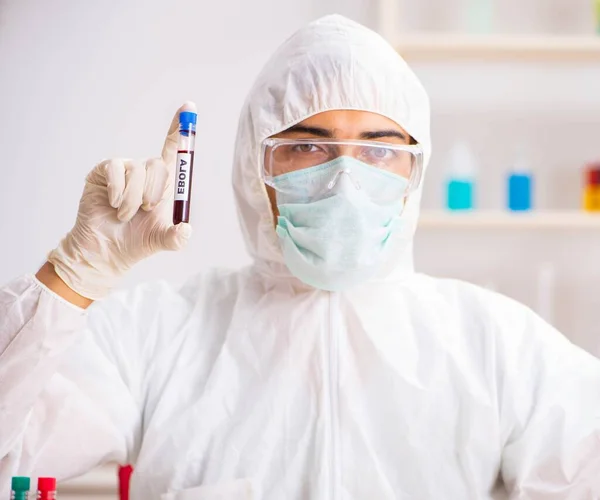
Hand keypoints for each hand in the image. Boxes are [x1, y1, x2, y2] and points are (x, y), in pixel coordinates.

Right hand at [46, 102, 195, 299]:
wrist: (106, 252)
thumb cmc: (136, 242)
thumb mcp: (163, 240)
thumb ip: (177, 237)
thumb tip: (186, 230)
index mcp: (163, 183)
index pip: (173, 151)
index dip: (180, 130)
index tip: (188, 106)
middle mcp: (145, 172)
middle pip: (159, 164)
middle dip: (154, 192)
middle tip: (145, 210)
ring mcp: (124, 170)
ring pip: (138, 170)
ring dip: (133, 198)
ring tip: (125, 215)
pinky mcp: (104, 172)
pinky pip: (116, 170)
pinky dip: (117, 190)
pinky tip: (112, 205)